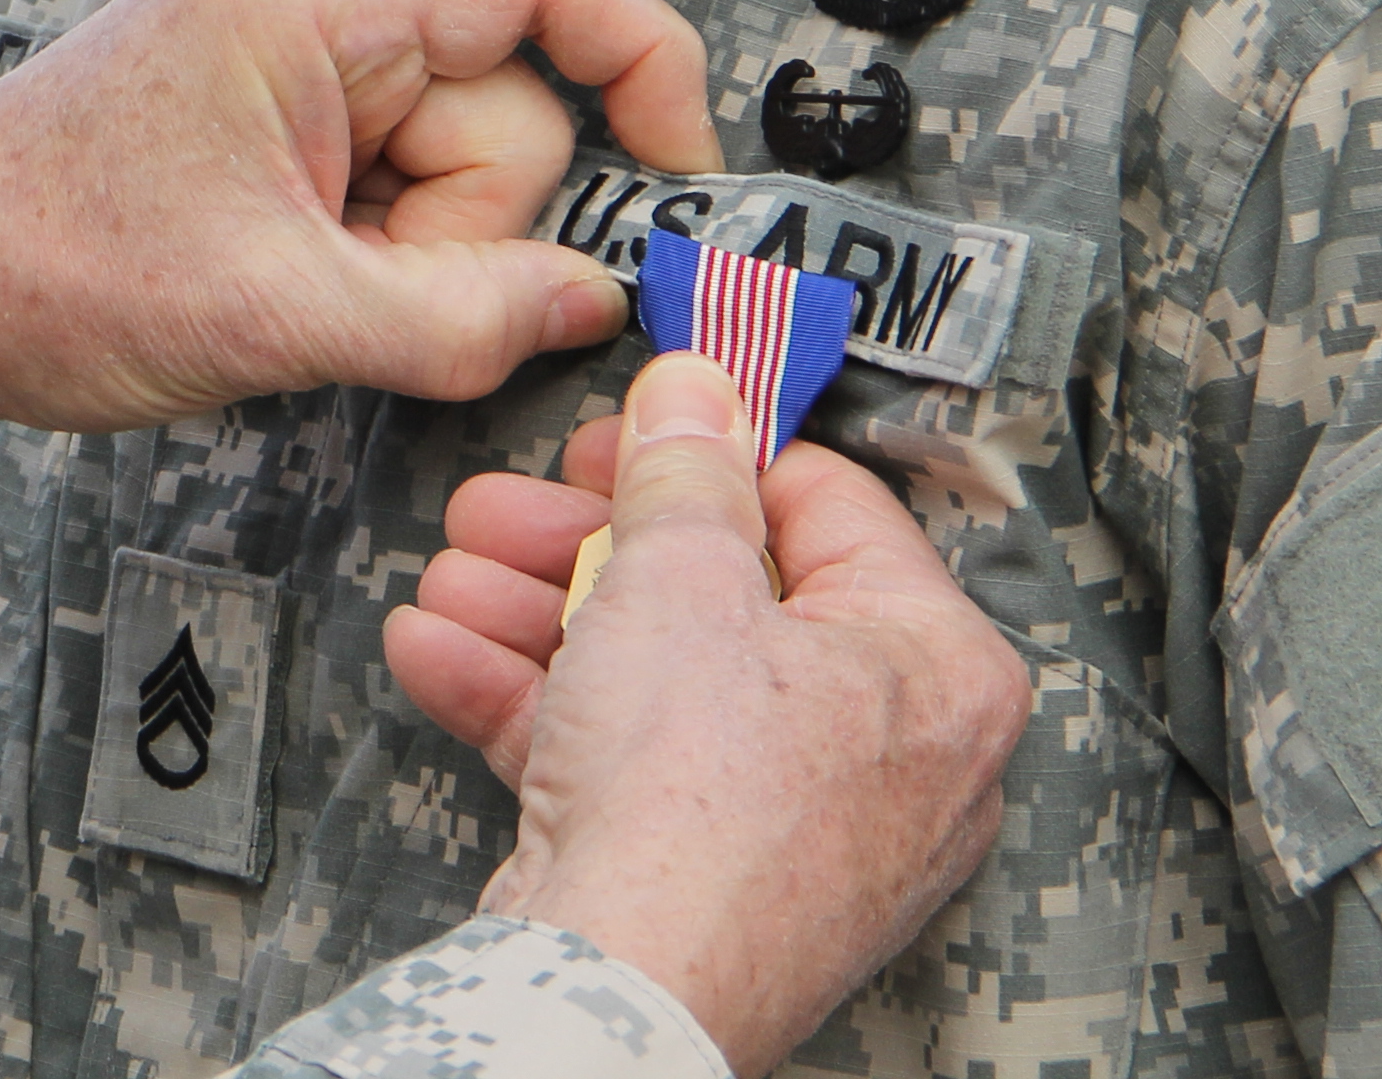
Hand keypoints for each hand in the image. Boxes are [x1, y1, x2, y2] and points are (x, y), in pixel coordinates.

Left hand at [0, 0, 713, 454]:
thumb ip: (463, 317)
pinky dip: (370, 239)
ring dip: (410, 245)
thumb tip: (591, 301)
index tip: (679, 175)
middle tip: (349, 287)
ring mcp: (292, 34)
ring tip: (294, 282)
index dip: (644, 72)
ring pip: (454, 149)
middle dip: (461, 221)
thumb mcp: (281, 318)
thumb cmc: (48, 270)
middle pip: (506, 98)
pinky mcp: (275, 91)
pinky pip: (393, 164)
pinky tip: (285, 271)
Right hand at [386, 358, 1029, 1072]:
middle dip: (590, 543)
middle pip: (727, 595)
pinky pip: (630, 760)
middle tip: (520, 506)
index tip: (633, 429)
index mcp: (937, 667)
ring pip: (663, 677)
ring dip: (539, 612)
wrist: (616, 989)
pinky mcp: (711, 880)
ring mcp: (801, 827)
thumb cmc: (692, 809)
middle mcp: (893, 754)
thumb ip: (683, 470)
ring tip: (457, 571)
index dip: (709, 453)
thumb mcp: (678, 578)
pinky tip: (444, 651)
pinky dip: (537, 704)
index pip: (828, 508)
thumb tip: (696, 392)